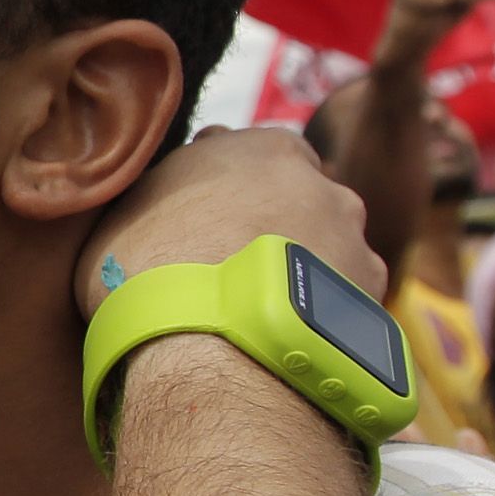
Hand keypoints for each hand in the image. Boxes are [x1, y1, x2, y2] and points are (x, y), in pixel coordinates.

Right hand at [79, 125, 381, 318]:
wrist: (207, 348)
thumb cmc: (146, 274)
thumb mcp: (123, 215)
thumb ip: (156, 196)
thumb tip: (157, 204)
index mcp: (263, 147)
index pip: (252, 155)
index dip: (227, 190)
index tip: (205, 222)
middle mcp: (323, 184)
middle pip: (298, 201)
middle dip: (274, 228)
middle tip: (233, 271)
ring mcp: (356, 242)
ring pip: (327, 252)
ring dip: (301, 274)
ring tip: (259, 316)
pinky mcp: (371, 300)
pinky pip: (342, 305)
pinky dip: (319, 318)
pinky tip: (285, 342)